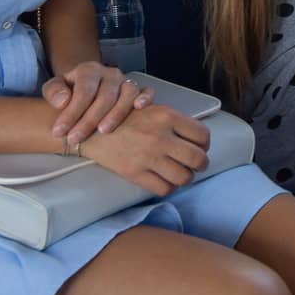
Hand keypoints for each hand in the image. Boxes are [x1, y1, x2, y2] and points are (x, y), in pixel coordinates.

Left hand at [42, 61, 153, 146]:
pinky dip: (145, 98)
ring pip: (127, 94)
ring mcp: (126, 81)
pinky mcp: (138, 89)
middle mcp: (110, 74)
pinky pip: (147, 91)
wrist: (86, 84)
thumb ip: (54, 92)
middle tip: (75, 139)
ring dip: (116, 114)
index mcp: (89, 71)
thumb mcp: (55, 87)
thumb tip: (63, 101)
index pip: (83, 92)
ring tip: (103, 131)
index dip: (71, 113)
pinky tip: (139, 108)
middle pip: (105, 96)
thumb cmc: (70, 90)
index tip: (60, 132)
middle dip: (89, 120)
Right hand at [80, 104, 210, 195]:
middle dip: (201, 164)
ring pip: (184, 177)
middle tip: (196, 165)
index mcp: (167, 116)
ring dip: (186, 177)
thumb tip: (196, 138)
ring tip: (181, 173)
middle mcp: (161, 137)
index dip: (205, 144)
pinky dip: (169, 187)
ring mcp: (148, 157)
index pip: (203, 135)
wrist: (90, 127)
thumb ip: (174, 121)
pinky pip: (164, 188)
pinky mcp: (135, 173)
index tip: (200, 147)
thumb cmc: (123, 116)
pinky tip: (165, 180)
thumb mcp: (151, 106)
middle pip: (198, 159)